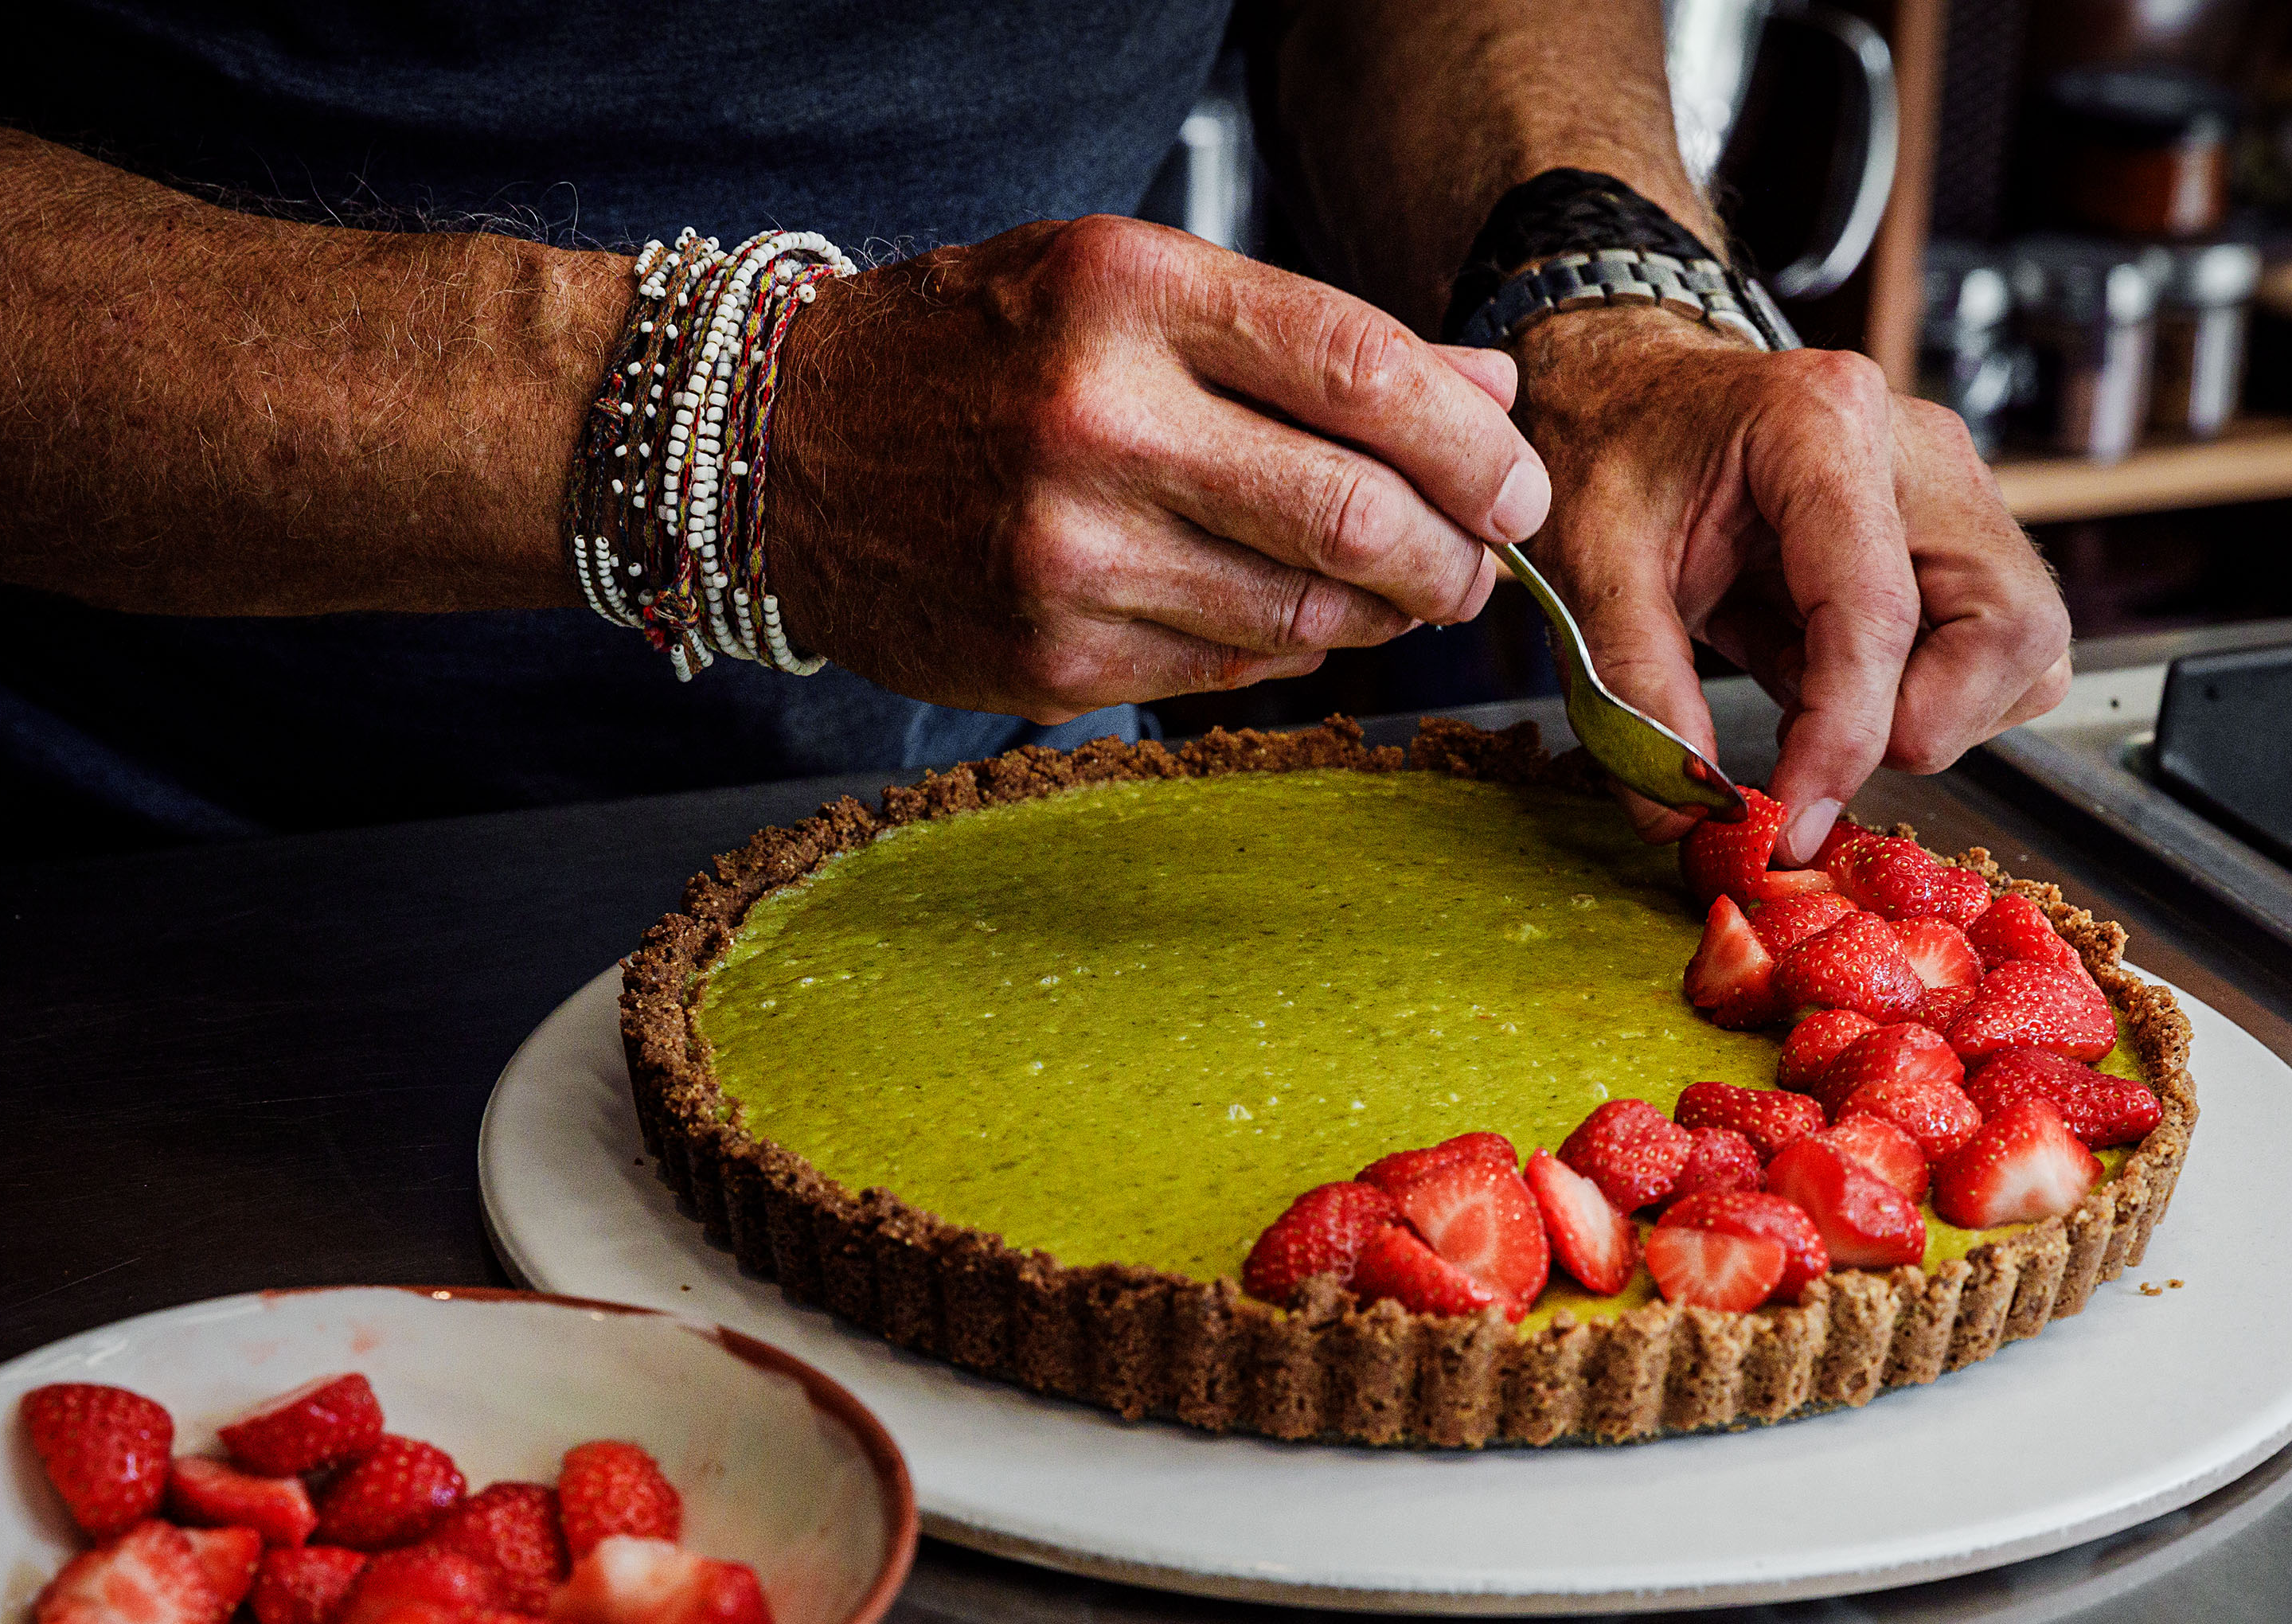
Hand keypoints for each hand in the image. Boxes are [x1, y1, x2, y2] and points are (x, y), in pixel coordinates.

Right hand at [765, 216, 1549, 716]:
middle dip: (1452, 554)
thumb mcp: (1130, 287)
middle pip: (1351, 514)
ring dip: (1383, 613)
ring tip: (1400, 588)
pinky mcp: (1051, 659)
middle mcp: (1096, 423)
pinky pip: (1230, 668)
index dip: (1470, 446)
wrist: (775, 450)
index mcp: (1126, 293)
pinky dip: (1291, 646)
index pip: (1359, 371)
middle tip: (1480, 562)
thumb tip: (1485, 397)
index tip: (1515, 485)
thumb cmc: (970, 352)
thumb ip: (1312, 339)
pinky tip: (1290, 613)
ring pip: (1304, 612)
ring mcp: (1068, 555)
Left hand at [1509, 313, 2069, 859]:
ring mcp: (1956, 492)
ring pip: (2022, 648)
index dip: (1842, 738)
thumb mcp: (1590, 563)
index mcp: (1822, 423)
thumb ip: (1635, 688)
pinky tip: (1831, 672)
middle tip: (1812, 749)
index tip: (1791, 821)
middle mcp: (1919, 450)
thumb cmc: (1619, 452)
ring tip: (1806, 692)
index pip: (1878, 611)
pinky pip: (2001, 652)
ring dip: (1929, 715)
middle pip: (2005, 628)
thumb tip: (1684, 811)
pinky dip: (1930, 697)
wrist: (1636, 394)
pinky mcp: (1963, 538)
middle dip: (1918, 724)